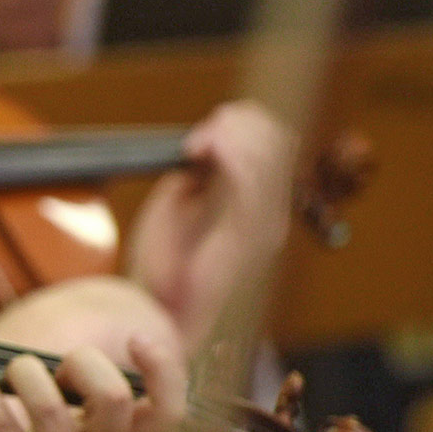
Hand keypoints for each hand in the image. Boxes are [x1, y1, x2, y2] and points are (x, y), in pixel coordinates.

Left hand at [0, 337, 186, 431]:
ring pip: (50, 408)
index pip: (168, 413)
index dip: (164, 371)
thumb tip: (74, 358)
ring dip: (25, 372)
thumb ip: (94, 411)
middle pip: (113, 396)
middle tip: (55, 370)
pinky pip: (1, 426)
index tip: (137, 338)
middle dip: (81, 362)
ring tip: (12, 370)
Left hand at [128, 101, 296, 347]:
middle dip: (236, 125)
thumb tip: (206, 140)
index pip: (274, 142)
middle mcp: (269, 212)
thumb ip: (198, 172)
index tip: (198, 133)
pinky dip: (228, 157)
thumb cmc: (162, 261)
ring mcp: (262, 225)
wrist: (155, 309)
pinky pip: (252, 185)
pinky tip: (200, 152)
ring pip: (269, 156)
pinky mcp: (246, 238)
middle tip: (195, 139)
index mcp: (256, 203)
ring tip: (194, 145)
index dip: (241, 122)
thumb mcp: (177, 202)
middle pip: (277, 142)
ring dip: (230, 136)